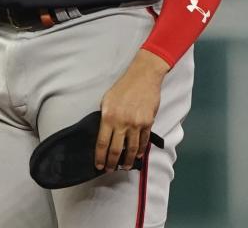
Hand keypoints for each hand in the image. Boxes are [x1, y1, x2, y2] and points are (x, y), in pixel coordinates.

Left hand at [94, 49, 169, 172]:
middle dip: (112, 162)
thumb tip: (104, 134)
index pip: (102, 143)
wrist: (143, 78)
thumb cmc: (122, 87)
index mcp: (108, 117)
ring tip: (124, 167)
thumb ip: (105, 118)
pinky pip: (143, 141)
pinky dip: (139, 151)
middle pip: (116, 149)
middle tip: (110, 170)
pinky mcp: (148, 123)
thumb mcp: (107, 100)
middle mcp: (122, 123)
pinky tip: (136, 156)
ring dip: (127, 160)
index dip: (100, 157)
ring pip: (131, 148)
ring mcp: (136, 124)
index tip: (99, 165)